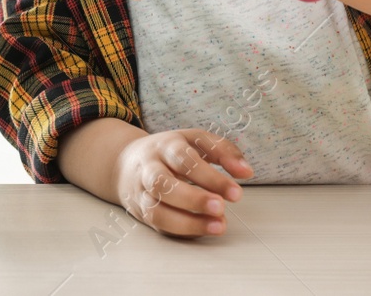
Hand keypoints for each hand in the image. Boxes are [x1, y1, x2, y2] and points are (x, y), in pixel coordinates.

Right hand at [113, 128, 253, 237]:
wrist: (125, 161)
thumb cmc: (169, 151)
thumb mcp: (195, 140)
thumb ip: (223, 151)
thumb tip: (246, 171)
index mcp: (164, 146)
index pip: (184, 160)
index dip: (210, 177)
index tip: (236, 193)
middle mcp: (148, 168)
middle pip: (162, 184)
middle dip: (193, 199)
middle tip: (220, 208)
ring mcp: (141, 192)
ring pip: (155, 210)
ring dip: (187, 222)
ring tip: (218, 226)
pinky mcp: (141, 212)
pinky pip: (159, 226)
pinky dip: (182, 231)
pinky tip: (203, 230)